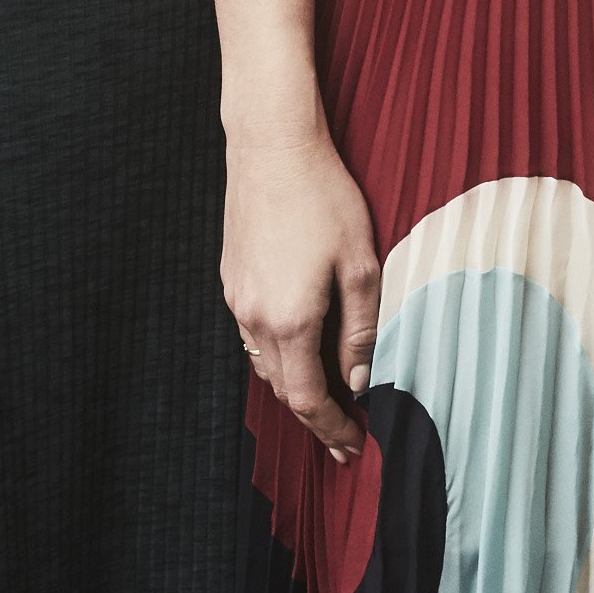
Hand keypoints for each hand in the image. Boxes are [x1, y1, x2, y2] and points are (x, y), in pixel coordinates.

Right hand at [222, 126, 382, 458]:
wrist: (271, 146)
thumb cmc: (324, 197)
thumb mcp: (361, 264)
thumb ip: (362, 327)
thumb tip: (360, 377)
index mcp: (290, 320)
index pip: (308, 399)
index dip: (331, 429)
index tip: (353, 446)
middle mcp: (254, 318)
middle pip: (282, 389)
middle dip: (314, 416)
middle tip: (345, 434)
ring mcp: (237, 298)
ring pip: (264, 363)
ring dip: (293, 386)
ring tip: (326, 398)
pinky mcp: (231, 278)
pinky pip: (252, 335)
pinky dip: (276, 355)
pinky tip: (298, 347)